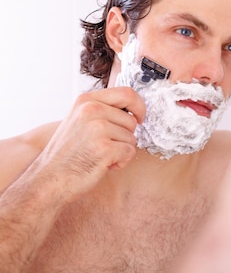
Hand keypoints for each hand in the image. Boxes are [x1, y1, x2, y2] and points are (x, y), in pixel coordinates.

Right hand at [32, 86, 144, 202]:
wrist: (49, 179)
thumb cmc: (68, 153)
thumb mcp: (80, 120)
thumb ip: (103, 109)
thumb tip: (132, 106)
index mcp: (86, 100)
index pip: (127, 93)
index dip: (139, 106)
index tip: (139, 118)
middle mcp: (91, 110)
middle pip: (131, 120)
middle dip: (125, 136)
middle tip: (105, 146)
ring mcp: (97, 128)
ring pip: (132, 138)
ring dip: (121, 150)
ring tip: (99, 155)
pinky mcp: (104, 148)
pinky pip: (130, 152)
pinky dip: (121, 162)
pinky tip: (103, 165)